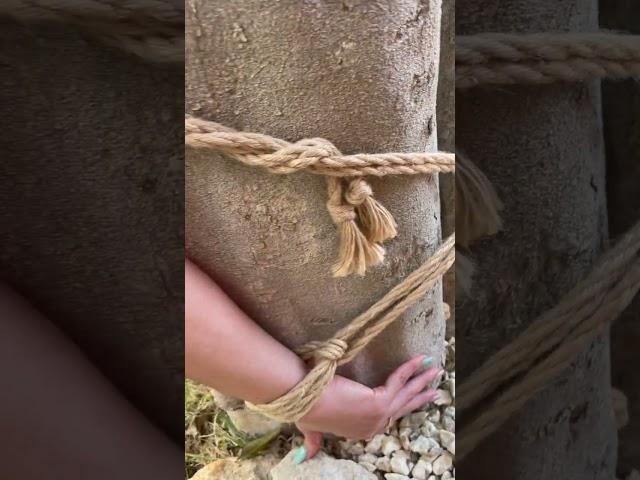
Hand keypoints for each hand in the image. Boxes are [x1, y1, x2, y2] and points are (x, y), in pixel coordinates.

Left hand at [293, 355, 440, 461]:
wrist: (304, 400)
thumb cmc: (305, 409)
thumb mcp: (311, 428)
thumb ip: (313, 441)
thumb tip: (304, 456)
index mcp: (361, 431)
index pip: (388, 417)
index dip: (402, 406)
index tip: (411, 398)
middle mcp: (373, 426)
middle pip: (402, 408)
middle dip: (419, 397)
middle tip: (435, 390)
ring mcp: (378, 416)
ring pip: (405, 395)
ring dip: (422, 381)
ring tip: (435, 371)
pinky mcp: (379, 403)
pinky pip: (399, 382)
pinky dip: (410, 369)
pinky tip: (420, 359)